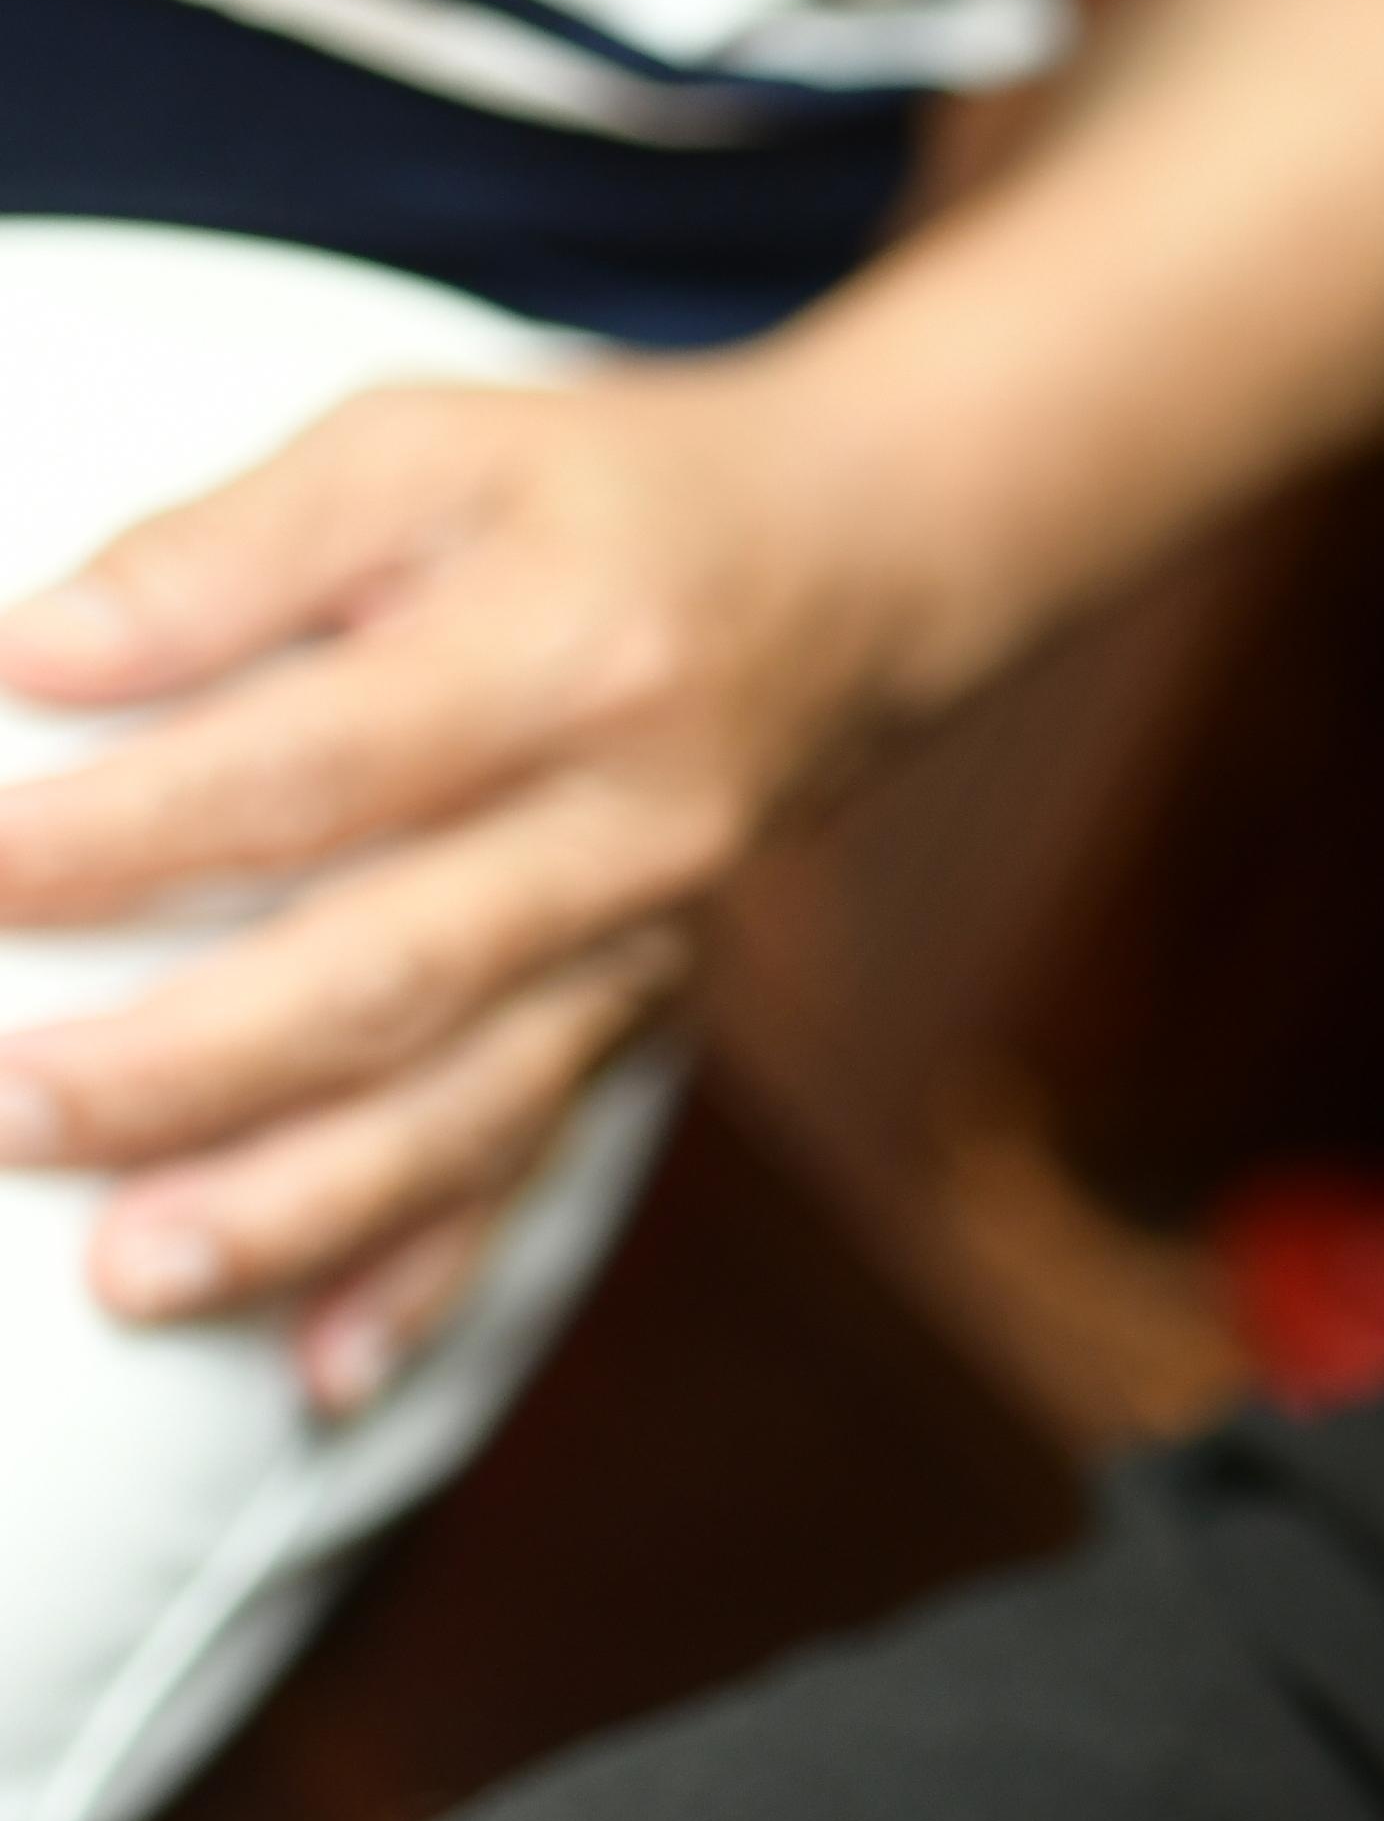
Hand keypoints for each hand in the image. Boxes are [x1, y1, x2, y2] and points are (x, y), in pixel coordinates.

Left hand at [0, 363, 943, 1397]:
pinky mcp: (641, 1019)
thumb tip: (34, 648)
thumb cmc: (598, 495)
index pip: (320, 767)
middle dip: (188, 1064)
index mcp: (563, 657)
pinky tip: (327, 1375)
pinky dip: (435, 1279)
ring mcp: (643, 947)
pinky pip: (538, 1166)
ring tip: (129, 1278)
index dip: (130, 832)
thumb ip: (235, 545)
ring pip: (470, 1107)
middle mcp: (623, 827)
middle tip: (1, 1111)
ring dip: (298, 1206)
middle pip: (395, 971)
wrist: (861, 566)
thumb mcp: (423, 445)